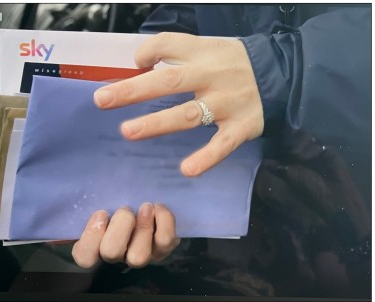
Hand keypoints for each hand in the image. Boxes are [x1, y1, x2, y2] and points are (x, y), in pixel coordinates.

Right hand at [71, 203, 178, 268]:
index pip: (84, 257)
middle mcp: (116, 256)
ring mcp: (139, 255)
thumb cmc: (110, 204)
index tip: (101, 213)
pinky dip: (164, 222)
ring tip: (145, 207)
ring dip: (142, 228)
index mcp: (93, 247)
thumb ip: (75, 212)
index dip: (91, 237)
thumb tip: (57, 216)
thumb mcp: (89, 206)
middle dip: (119, 228)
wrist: (140, 200)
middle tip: (125, 208)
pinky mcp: (161, 249)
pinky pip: (165, 242)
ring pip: (138, 256)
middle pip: (111, 254)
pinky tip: (158, 207)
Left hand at [93, 32, 263, 176]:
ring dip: (157, 123)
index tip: (134, 63)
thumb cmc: (234, 64)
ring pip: (189, 114)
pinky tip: (187, 169)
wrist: (288, 74)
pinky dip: (206, 157)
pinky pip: (222, 145)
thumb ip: (176, 52)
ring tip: (128, 131)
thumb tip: (139, 63)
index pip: (169, 45)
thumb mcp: (209, 47)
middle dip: (133, 91)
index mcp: (203, 53)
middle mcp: (213, 76)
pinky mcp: (243, 126)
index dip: (147, 52)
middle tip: (102, 100)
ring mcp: (228, 103)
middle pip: (169, 82)